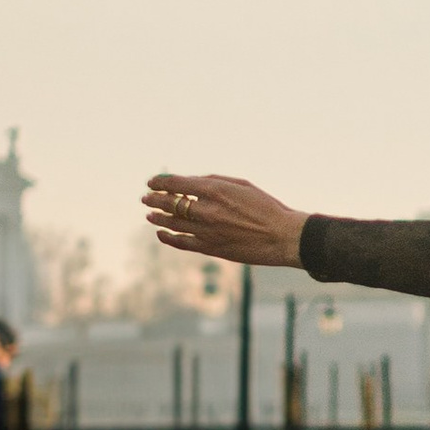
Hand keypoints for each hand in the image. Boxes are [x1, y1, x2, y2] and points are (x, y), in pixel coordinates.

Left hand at [144, 174, 305, 267]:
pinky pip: (182, 243)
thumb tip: (191, 183)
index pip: (177, 184)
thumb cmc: (266, 207)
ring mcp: (207, 231)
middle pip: (171, 203)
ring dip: (158, 217)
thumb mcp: (242, 185)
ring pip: (173, 223)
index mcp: (216, 190)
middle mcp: (207, 210)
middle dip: (155, 199)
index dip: (160, 182)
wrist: (283, 237)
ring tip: (149, 214)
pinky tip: (161, 233)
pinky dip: (168, 238)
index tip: (152, 182)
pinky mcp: (211, 248)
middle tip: (146, 198)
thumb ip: (214, 181)